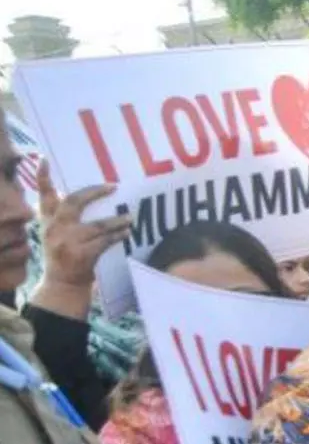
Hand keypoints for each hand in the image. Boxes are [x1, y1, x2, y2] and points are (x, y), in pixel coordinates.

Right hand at [36, 161, 131, 289]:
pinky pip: (105, 241)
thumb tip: (87, 192)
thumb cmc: (63, 253)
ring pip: (98, 225)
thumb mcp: (54, 232)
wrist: (63, 284)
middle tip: (112, 186)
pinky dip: (118, 235)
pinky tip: (128, 232)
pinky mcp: (82, 254)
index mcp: (48, 220)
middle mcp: (55, 228)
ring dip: (117, 220)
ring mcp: (68, 242)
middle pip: (73, 202)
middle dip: (94, 192)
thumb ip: (61, 213)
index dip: (43, 177)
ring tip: (131, 216)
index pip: (43, 195)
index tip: (43, 159)